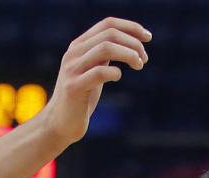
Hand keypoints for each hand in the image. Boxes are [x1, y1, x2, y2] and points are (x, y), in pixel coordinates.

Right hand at [41, 17, 150, 143]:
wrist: (60, 123)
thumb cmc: (82, 96)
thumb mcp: (93, 70)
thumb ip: (105, 56)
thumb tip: (132, 44)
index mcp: (79, 45)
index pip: (108, 24)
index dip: (131, 27)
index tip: (148, 37)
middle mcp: (74, 53)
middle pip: (109, 34)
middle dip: (133, 43)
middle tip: (144, 59)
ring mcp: (72, 69)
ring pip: (105, 48)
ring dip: (128, 55)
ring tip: (139, 65)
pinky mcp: (74, 87)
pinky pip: (99, 73)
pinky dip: (114, 72)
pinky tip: (118, 77)